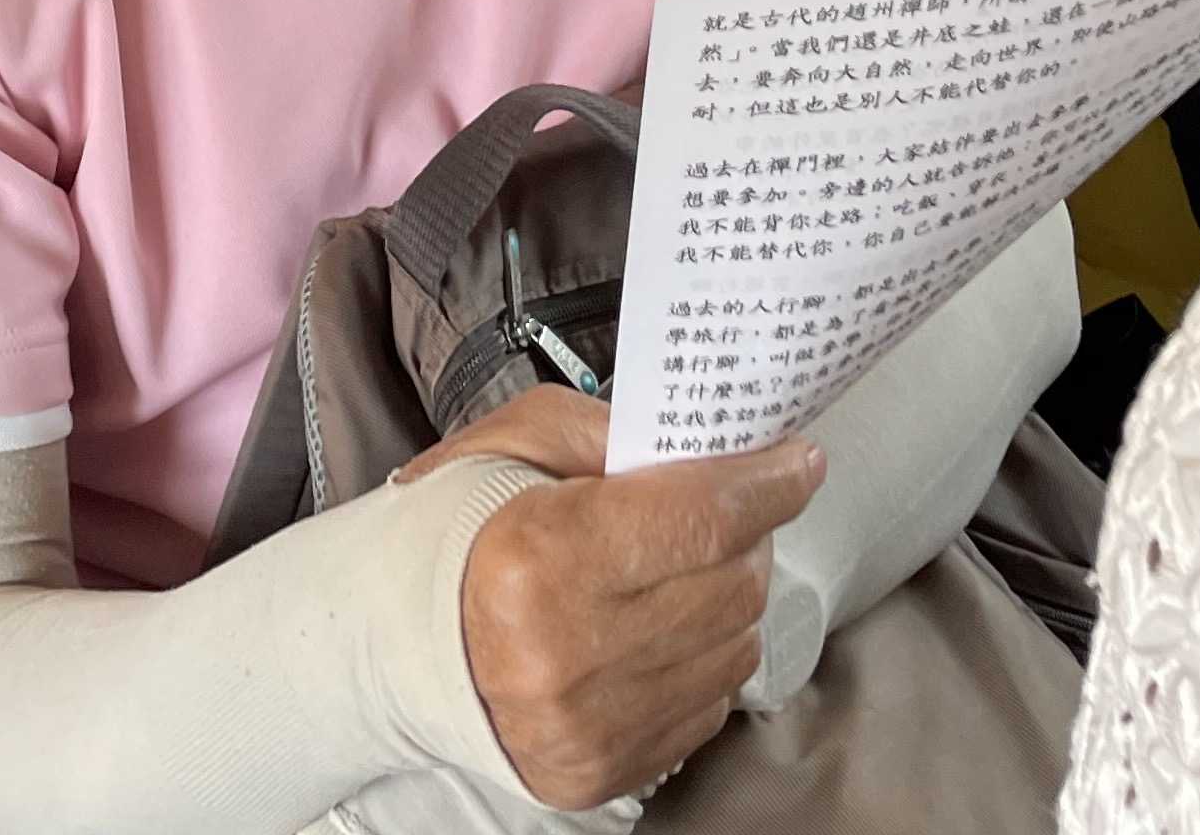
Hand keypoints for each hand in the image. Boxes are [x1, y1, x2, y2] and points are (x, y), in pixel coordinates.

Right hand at [426, 392, 824, 810]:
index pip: (704, 518)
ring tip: (680, 569)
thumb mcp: (515, 442)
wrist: (403, 642)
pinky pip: (710, 705)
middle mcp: (570, 655)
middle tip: (722, 508)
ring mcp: (592, 725)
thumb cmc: (459, 532)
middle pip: (733, 584)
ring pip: (735, 647)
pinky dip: (702, 658)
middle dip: (746, 535)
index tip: (796, 462)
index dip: (766, 484)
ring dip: (727, 598)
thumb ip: (610, 428)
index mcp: (543, 558)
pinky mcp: (607, 771)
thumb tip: (709, 450)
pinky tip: (657, 628)